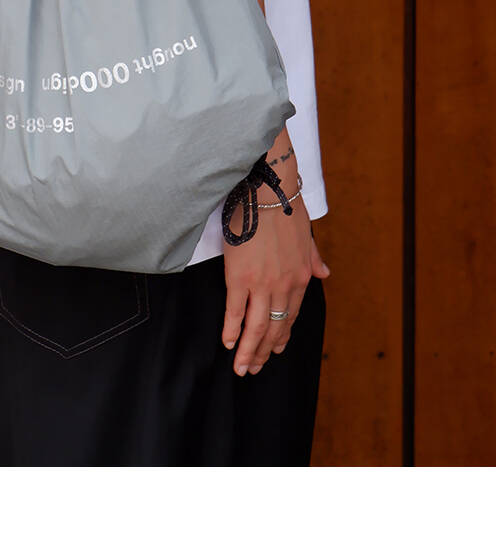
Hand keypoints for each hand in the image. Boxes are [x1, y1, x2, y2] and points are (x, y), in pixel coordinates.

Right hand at [222, 131, 327, 378]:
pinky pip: (236, 312)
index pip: (291, 316)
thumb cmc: (286, 204)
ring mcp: (262, 284)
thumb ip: (315, 257)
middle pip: (273, 328)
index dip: (281, 336)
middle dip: (264, 352)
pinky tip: (228, 343)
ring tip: (242, 368)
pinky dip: (232, 331)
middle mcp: (284, 285)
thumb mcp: (308, 234)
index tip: (275, 349)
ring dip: (248, 351)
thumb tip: (325, 273)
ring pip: (256, 328)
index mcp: (301, 276)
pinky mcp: (239, 277)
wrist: (267, 186)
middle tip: (254, 369)